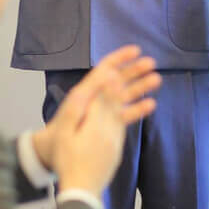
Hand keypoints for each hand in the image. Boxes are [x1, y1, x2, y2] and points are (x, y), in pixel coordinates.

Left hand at [32, 45, 160, 192]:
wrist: (51, 158)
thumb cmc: (57, 141)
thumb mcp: (69, 122)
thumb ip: (87, 102)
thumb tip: (104, 82)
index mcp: (83, 95)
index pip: (104, 70)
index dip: (120, 58)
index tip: (136, 50)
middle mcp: (93, 100)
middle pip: (116, 79)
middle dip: (134, 70)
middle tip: (152, 63)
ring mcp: (100, 112)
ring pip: (123, 94)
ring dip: (139, 86)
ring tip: (156, 80)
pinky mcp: (106, 124)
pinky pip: (123, 112)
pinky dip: (136, 108)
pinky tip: (150, 104)